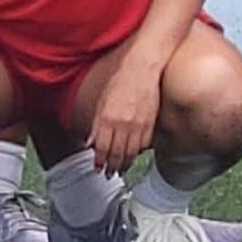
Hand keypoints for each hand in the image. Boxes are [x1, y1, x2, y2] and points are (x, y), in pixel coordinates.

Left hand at [86, 52, 165, 174]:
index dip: (100, 161)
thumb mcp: (102, 102)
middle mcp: (123, 124)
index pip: (102, 148)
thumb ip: (96, 125)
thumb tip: (91, 143)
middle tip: (109, 173)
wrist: (143, 68)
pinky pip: (144, 143)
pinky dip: (139, 151)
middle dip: (112, 167)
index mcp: (107, 118)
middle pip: (117, 154)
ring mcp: (138, 124)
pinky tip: (135, 155)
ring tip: (121, 169)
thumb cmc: (121, 81)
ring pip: (131, 152)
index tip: (99, 168)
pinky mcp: (151, 123)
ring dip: (125, 163)